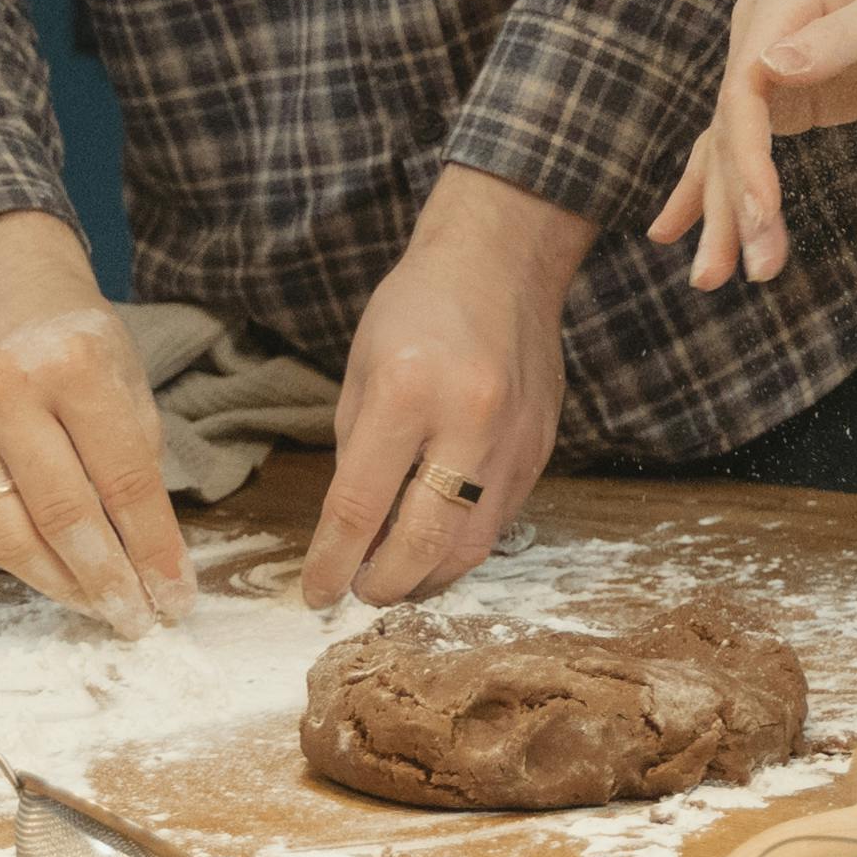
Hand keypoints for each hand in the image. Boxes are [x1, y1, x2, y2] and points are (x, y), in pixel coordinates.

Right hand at [0, 212, 191, 636]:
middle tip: (138, 620)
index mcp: (72, 368)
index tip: (178, 596)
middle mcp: (6, 396)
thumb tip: (153, 556)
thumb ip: (137, 460)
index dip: (154, 547)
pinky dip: (28, 563)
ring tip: (102, 610)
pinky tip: (62, 577)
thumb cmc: (79, 344)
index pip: (124, 479)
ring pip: (13, 536)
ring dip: (64, 586)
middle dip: (108, 580)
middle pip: (64, 515)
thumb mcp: (128, 380)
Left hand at [300, 166, 586, 609]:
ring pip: (471, 547)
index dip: (331, 563)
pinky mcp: (541, 450)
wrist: (503, 262)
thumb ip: (357, 455)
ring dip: (427, 576)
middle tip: (358, 591)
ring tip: (396, 577)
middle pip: (423, 542)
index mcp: (407, 392)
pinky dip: (461, 542)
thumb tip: (353, 534)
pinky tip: (436, 538)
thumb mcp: (361, 372)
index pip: (360, 507)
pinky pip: (498, 521)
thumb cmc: (418, 308)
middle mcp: (469, 421)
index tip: (315, 593)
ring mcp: (515, 440)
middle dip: (383, 585)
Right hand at [652, 0, 856, 293]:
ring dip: (720, 213)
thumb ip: (842, 38)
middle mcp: (758, 35)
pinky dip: (714, 190)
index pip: (744, 91)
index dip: (747, 157)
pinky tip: (677, 229)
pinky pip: (739, 147)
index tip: (763, 214)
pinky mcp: (783, 97)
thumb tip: (772, 67)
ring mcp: (765, 68)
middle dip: (732, 204)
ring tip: (708, 280)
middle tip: (724, 277)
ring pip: (728, 148)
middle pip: (729, 129)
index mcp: (780, 6)